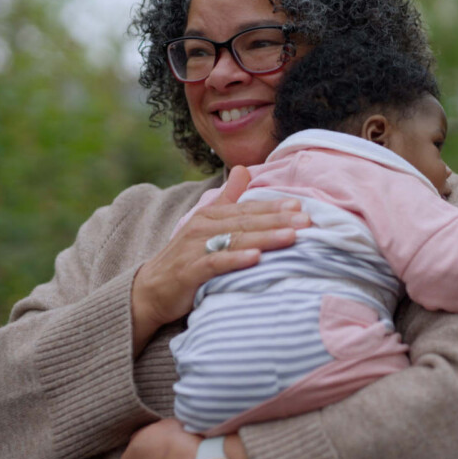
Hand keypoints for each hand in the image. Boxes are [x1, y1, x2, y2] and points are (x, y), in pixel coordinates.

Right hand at [131, 166, 310, 353]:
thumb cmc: (186, 257)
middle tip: (307, 221)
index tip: (301, 207)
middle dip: (278, 220)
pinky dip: (236, 260)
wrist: (150, 290)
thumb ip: (227, 199)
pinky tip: (256, 258)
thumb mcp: (206, 225)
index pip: (248, 209)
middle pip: (246, 222)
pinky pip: (216, 263)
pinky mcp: (189, 271)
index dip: (274, 208)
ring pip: (235, 240)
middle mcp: (203, 228)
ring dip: (265, 237)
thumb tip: (244, 169)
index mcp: (211, 216)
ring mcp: (195, 248)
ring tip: (291, 237)